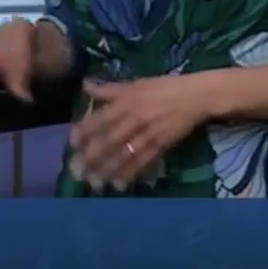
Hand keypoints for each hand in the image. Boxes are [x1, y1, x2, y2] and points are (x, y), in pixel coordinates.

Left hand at [67, 76, 213, 189]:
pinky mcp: (161, 145)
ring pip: (124, 154)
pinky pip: (143, 161)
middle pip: (109, 140)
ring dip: (107, 170)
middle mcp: (134, 117)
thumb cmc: (164, 87)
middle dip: (91, 157)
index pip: (100, 118)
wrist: (196, 96)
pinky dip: (130, 173)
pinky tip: (118, 184)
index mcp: (126, 101)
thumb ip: (109, 89)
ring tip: (93, 183)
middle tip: (76, 171)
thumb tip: (85, 85)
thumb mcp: (135, 84)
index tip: (71, 143)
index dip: (85, 130)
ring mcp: (148, 132)